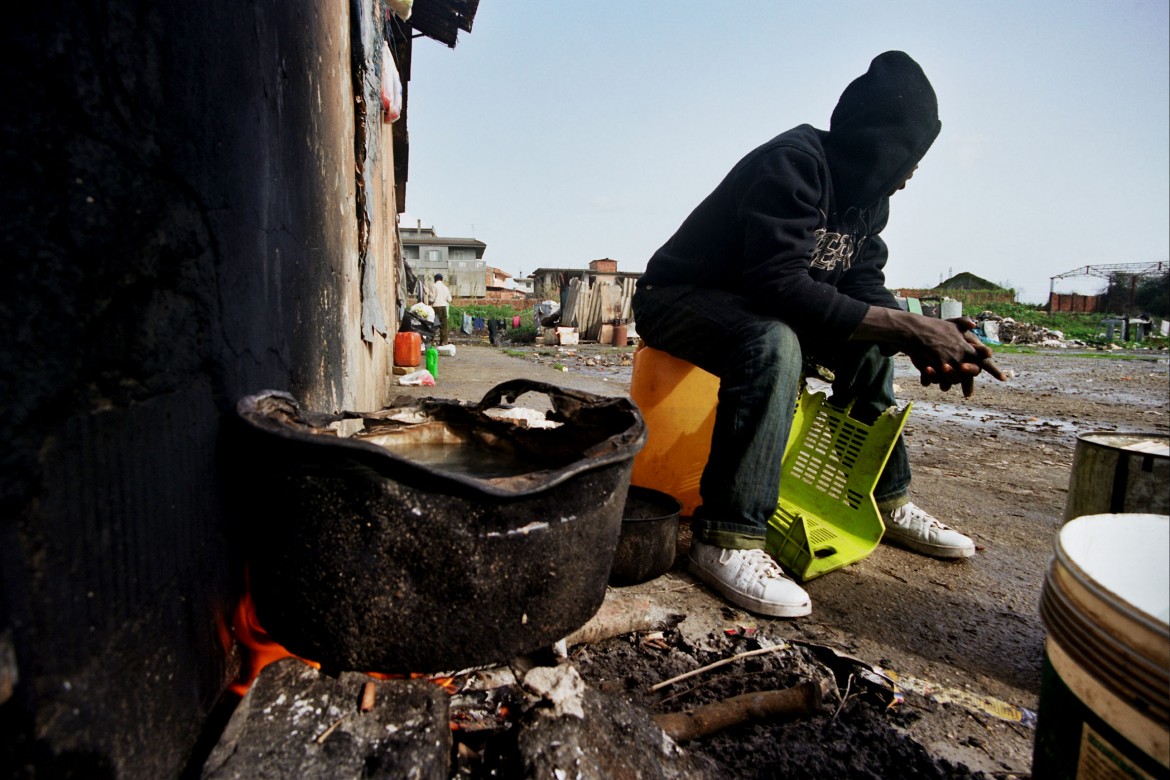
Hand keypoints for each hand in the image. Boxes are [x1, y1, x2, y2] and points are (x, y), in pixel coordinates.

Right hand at [852, 309, 1008, 397]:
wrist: (913, 330)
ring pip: (954, 379)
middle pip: (969, 374)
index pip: (982, 360)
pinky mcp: (934, 367)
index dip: (993, 370)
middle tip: (968, 394)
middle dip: (968, 385)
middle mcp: (958, 355)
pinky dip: (938, 383)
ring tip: (947, 387)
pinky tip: (936, 385)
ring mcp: (946, 362)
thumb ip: (963, 323)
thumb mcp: (951, 322)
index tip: (1004, 379)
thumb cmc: (932, 326)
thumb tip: (975, 324)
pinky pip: (939, 380)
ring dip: (951, 384)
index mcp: (965, 346)